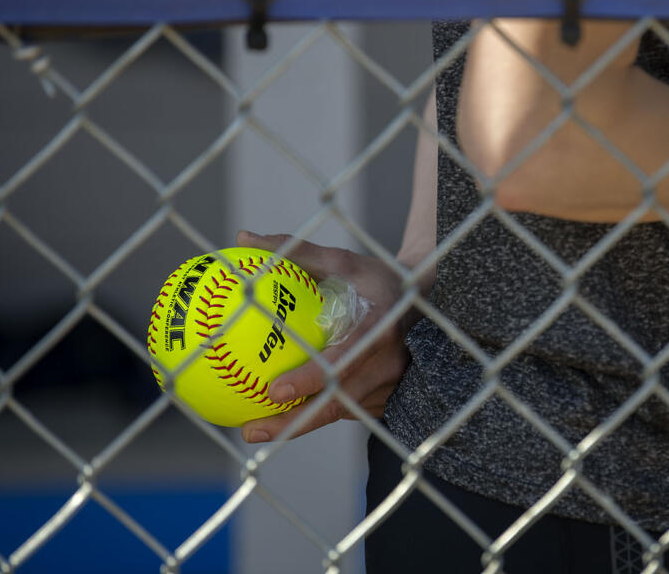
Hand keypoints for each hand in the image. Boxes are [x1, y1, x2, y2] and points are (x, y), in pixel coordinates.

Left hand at [235, 231, 421, 442]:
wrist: (424, 301)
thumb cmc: (375, 279)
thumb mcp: (343, 260)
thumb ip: (296, 251)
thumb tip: (243, 238)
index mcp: (380, 328)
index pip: (344, 360)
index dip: (310, 379)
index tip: (274, 390)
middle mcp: (390, 363)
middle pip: (338, 402)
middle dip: (294, 423)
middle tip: (250, 430)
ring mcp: (392, 386)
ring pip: (340, 412)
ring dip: (299, 425)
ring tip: (255, 429)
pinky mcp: (388, 400)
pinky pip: (346, 410)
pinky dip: (315, 416)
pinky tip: (283, 419)